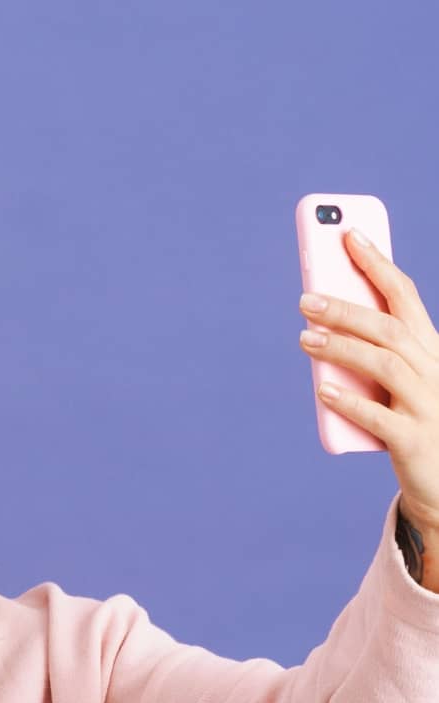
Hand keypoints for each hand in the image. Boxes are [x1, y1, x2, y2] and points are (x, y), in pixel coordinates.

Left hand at [298, 228, 438, 531]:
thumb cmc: (413, 420)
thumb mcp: (396, 381)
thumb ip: (369, 353)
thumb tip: (318, 325)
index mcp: (429, 348)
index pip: (405, 295)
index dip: (378, 263)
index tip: (349, 235)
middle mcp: (433, 369)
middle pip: (388, 328)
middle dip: (347, 308)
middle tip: (304, 298)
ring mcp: (427, 404)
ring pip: (385, 365)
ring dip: (342, 348)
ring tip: (304, 338)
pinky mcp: (414, 441)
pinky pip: (380, 418)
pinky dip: (350, 402)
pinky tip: (324, 390)